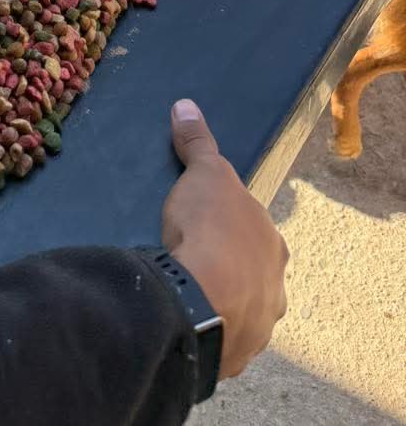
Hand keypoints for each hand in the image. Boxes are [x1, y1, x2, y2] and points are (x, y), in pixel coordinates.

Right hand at [161, 99, 288, 379]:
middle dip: (228, 265)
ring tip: (184, 291)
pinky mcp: (234, 353)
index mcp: (272, 244)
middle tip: (191, 256)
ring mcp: (258, 324)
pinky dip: (205, 328)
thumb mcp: (203, 174)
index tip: (203, 222)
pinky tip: (183, 319)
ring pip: (240, 307)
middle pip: (251, 271)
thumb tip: (186, 105)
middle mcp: (275, 286)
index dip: (228, 223)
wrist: (200, 300)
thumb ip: (197, 143)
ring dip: (219, 300)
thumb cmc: (210, 230)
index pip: (253, 229)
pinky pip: (220, 337)